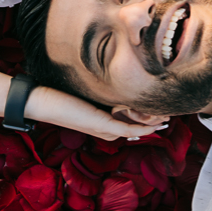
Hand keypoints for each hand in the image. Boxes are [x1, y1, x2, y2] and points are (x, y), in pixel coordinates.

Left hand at [32, 85, 168, 141]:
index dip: (145, 118)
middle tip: (168, 114)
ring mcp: (104, 129)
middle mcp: (105, 129)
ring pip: (134, 130)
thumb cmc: (59, 95)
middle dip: (152, 122)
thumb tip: (109, 80)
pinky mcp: (102, 124)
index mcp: (102, 122)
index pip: (129, 123)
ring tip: (166, 118)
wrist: (43, 102)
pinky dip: (142, 128)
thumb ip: (99, 90)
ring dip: (151, 125)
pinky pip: (128, 129)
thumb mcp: (85, 91)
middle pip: (135, 129)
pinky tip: (154, 125)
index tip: (159, 110)